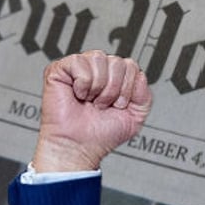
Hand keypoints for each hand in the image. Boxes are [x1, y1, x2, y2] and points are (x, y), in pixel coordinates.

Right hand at [32, 51, 152, 171]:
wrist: (78, 147)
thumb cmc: (101, 135)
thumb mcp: (135, 117)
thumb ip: (145, 96)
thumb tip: (139, 75)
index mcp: (114, 78)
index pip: (130, 65)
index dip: (128, 88)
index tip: (117, 105)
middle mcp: (98, 71)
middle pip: (118, 61)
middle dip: (114, 89)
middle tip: (101, 105)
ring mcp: (79, 69)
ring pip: (99, 58)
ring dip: (98, 86)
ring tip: (90, 100)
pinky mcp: (60, 69)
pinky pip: (79, 61)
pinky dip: (82, 83)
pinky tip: (77, 94)